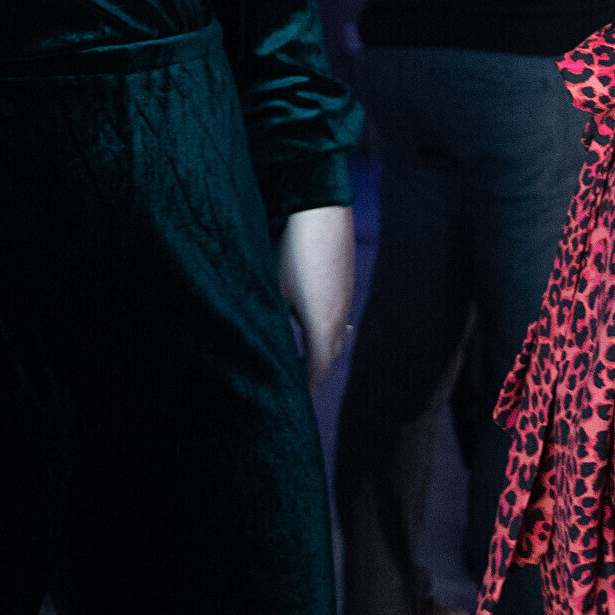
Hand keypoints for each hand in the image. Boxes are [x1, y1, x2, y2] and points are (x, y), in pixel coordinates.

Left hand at [276, 205, 356, 386]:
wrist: (322, 213)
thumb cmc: (292, 253)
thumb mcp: (275, 291)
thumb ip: (274, 320)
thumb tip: (268, 336)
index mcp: (321, 328)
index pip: (316, 371)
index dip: (306, 389)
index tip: (296, 402)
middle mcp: (338, 318)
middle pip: (328, 357)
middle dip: (314, 372)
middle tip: (298, 384)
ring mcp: (346, 300)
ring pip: (336, 336)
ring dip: (322, 349)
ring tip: (306, 358)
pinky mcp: (347, 283)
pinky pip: (338, 317)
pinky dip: (327, 329)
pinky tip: (315, 323)